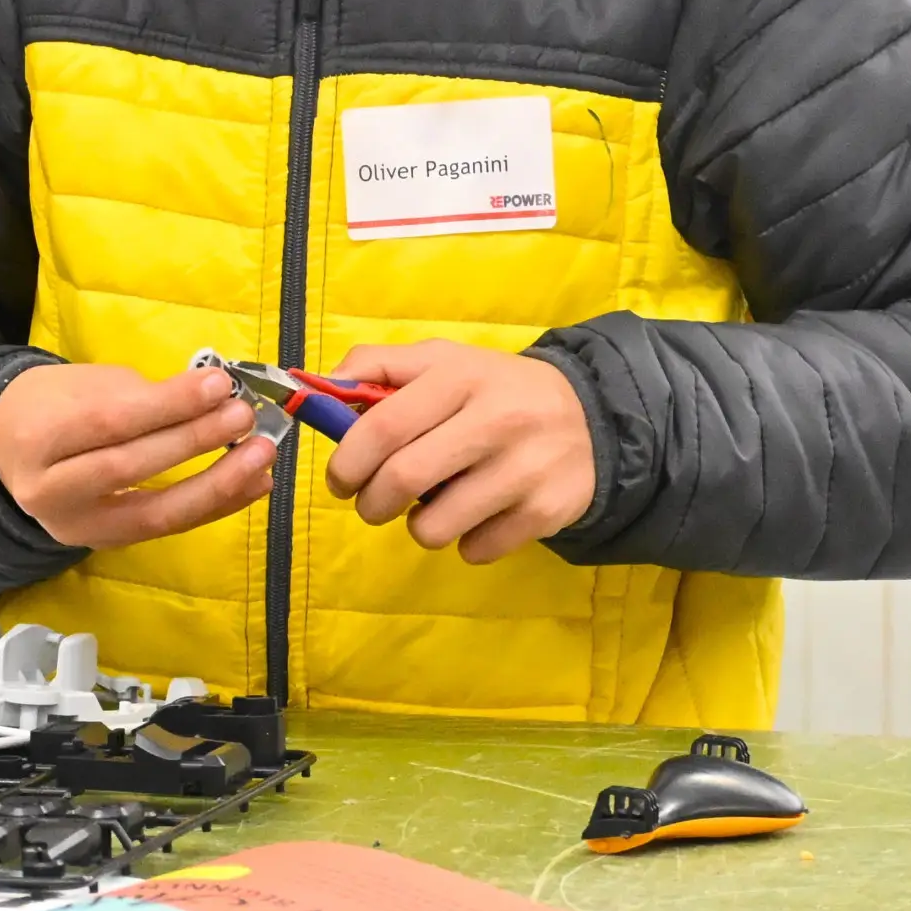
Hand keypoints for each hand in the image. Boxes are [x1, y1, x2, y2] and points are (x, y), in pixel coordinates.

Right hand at [0, 363, 270, 548]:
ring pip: (155, 513)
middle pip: (131, 467)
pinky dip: (216, 505)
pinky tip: (253, 484)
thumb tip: (212, 399)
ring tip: (260, 455)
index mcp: (38, 436)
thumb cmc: (57, 406)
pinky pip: (167, 528)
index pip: (111, 422)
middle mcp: (50, 491)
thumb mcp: (87, 384)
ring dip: (217, 484)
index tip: (220, 383)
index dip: (170, 404)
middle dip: (195, 440)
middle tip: (242, 416)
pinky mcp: (106, 544)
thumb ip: (143, 395)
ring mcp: (78, 526)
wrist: (9, 451)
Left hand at [319, 342, 594, 564]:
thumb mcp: (444, 360)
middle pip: (402, 479)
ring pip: (434, 527)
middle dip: (371, 503)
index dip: (347, 461)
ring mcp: (524, 468)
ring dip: (418, 526)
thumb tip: (320, 388)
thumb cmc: (495, 390)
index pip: (384, 426)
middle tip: (373, 504)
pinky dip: (465, 542)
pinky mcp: (546, 511)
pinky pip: (475, 550)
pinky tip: (478, 515)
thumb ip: (378, 365)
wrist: (591, 416)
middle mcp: (496, 419)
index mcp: (460, 376)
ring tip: (432, 506)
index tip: (340, 479)